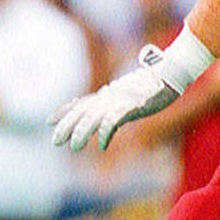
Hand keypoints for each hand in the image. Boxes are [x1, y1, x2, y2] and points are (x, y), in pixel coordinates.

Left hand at [50, 54, 181, 150]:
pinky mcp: (131, 106)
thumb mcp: (127, 94)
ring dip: (82, 133)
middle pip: (81, 113)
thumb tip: (105, 112)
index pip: (80, 103)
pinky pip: (114, 120)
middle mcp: (108, 98)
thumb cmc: (151, 84)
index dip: (64, 111)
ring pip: (93, 118)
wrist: (170, 73)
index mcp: (107, 95)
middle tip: (55, 141)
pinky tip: (101, 145)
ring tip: (74, 147)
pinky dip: (106, 133)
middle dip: (66, 126)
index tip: (49, 121)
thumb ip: (114, 103)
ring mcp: (118, 102)